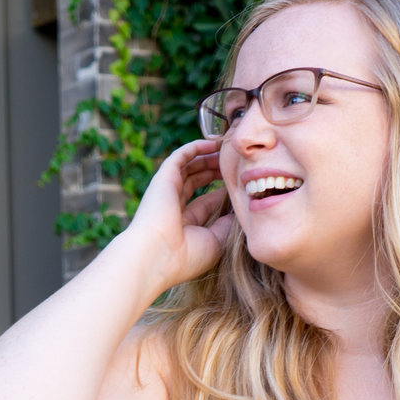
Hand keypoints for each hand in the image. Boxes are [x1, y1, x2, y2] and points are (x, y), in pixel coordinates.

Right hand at [118, 137, 233, 288]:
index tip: (240, 184)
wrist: (158, 254)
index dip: (221, 192)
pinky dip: (196, 147)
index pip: (205, 202)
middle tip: (235, 163)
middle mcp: (173, 206)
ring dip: (208, 157)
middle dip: (215, 170)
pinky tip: (215, 143)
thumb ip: (227, 224)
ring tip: (228, 149)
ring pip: (189, 166)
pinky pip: (181, 156)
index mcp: (184, 224)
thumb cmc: (187, 256)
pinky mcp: (164, 177)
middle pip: (196, 181)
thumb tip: (240, 209)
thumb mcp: (216, 241)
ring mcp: (167, 191)